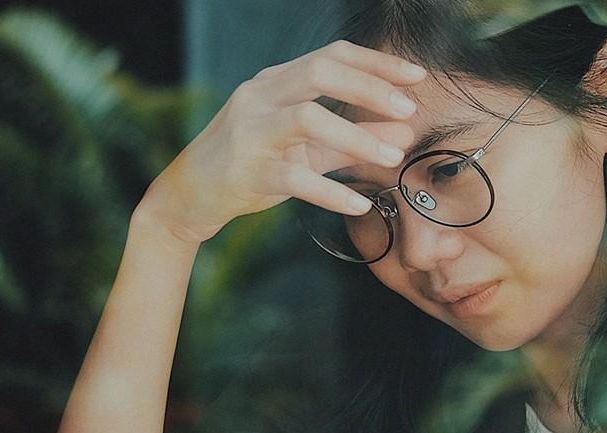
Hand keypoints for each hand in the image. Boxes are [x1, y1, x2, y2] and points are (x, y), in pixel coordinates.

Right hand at [141, 40, 425, 244]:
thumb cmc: (252, 164)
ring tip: (393, 158)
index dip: (377, 63)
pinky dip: (332, 191)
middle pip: (320, 73)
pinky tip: (360, 204)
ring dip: (357, 136)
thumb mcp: (304, 148)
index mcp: (276, 82)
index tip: (416, 76)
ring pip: (308, 119)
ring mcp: (252, 132)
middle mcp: (261, 96)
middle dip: (370, 88)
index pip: (331, 56)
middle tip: (409, 110)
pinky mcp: (248, 172)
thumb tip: (404, 133)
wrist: (190, 196)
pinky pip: (296, 178)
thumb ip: (352, 139)